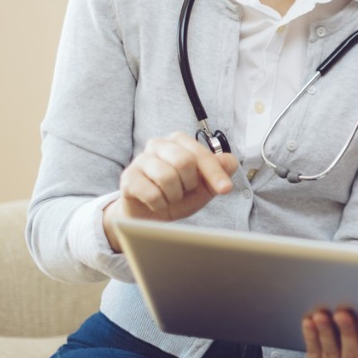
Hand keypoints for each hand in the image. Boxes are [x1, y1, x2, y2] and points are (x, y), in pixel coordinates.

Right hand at [103, 132, 238, 249]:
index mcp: (179, 141)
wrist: (149, 216)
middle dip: (190, 183)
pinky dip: (160, 204)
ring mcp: (140, 160)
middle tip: (185, 191)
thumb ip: (220, 171)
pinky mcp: (128, 178)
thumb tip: (228, 161)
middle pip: (184, 161)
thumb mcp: (205, 186)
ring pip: (167, 177)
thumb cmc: (179, 195)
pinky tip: (157, 203)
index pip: (202, 153)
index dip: (215, 173)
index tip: (226, 189)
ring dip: (174, 195)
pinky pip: (152, 194)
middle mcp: (158, 144)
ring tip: (170, 197)